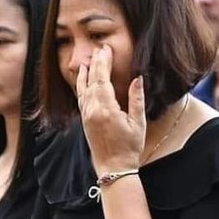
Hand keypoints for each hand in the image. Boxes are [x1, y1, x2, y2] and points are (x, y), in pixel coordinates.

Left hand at [77, 45, 145, 174]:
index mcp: (106, 109)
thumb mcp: (138, 123)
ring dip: (86, 72)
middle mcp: (92, 110)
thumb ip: (136, 99)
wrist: (113, 168)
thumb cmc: (129, 148)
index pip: (102, 79)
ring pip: (83, 88)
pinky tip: (83, 79)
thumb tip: (138, 78)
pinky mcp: (84, 121)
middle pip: (92, 80)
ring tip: (88, 60)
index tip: (106, 50)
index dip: (103, 63)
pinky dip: (81, 85)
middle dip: (95, 63)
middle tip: (99, 50)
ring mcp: (86, 115)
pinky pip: (81, 98)